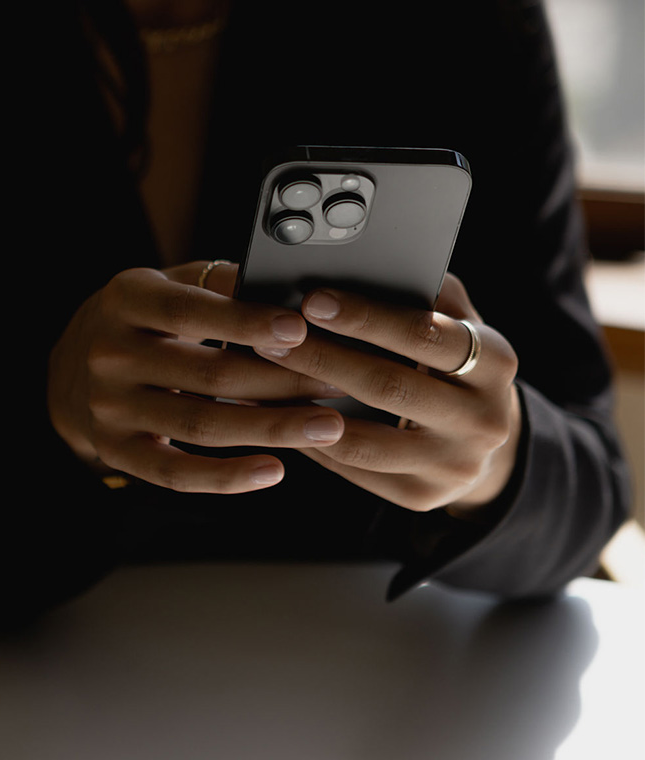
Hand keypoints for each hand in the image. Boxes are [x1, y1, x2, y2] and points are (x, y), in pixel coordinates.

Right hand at [46, 260, 349, 493]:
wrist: (69, 369)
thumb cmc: (141, 320)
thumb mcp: (165, 285)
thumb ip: (217, 283)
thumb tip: (284, 285)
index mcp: (127, 300)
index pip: (189, 311)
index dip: (243, 322)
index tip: (300, 329)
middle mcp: (112, 354)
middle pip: (206, 374)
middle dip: (280, 382)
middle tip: (340, 383)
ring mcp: (110, 408)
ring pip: (200, 426)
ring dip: (270, 430)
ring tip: (327, 427)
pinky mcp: (117, 451)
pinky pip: (175, 473)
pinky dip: (226, 477)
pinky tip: (273, 470)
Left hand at [250, 273, 521, 515]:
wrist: (488, 438)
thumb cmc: (454, 361)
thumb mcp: (458, 321)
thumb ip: (423, 292)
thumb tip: (363, 262)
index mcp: (495, 362)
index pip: (424, 334)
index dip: (365, 317)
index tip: (312, 300)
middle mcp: (483, 419)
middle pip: (389, 387)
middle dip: (323, 358)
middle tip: (270, 336)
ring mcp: (455, 465)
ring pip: (366, 440)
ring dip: (306, 408)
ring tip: (265, 377)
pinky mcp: (424, 496)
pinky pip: (356, 470)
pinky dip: (313, 442)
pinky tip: (281, 414)